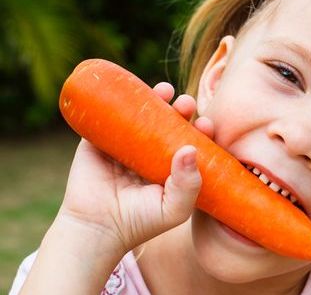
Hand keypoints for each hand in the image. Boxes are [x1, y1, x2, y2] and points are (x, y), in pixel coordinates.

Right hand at [56, 82, 214, 253]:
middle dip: (182, 109)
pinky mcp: (99, 139)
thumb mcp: (174, 209)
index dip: (201, 129)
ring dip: (155, 98)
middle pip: (169, 122)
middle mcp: (150, 152)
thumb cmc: (141, 222)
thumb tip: (190, 149)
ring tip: (166, 91)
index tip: (206, 125)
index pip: (191, 140)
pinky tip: (130, 89)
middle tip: (187, 104)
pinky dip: (119, 99)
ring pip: (142, 114)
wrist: (97, 228)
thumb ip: (189, 185)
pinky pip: (109, 115)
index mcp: (172, 165)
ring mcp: (125, 143)